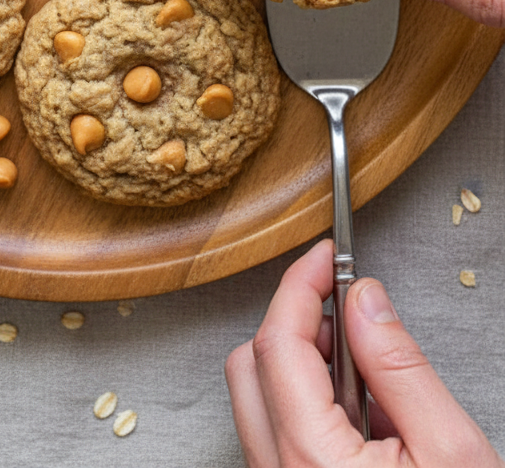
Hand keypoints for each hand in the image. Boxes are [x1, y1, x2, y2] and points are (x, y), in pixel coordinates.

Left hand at [226, 239, 502, 466]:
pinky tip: (364, 419)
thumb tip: (365, 299)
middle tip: (346, 307)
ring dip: (301, 365)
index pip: (277, 342)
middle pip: (251, 365)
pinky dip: (307, 405)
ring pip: (258, 400)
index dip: (300, 285)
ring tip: (370, 377)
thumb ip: (400, 366)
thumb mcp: (451, 449)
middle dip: (294, 321)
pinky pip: (276, 436)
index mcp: (311, 461)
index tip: (327, 256)